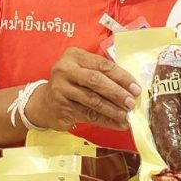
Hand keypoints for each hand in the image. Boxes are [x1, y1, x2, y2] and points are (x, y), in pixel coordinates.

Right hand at [23, 47, 139, 132]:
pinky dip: (106, 121)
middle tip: (131, 102)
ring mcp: (61, 89)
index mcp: (74, 56)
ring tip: (126, 116)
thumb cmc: (71, 83)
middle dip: (117, 93)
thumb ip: (102, 73)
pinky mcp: (62, 108)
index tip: (136, 88)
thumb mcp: (82, 70)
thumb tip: (131, 88)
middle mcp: (65, 70)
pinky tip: (118, 124)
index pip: (103, 65)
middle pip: (96, 81)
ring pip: (93, 100)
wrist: (44, 102)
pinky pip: (88, 115)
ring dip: (113, 110)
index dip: (122, 77)